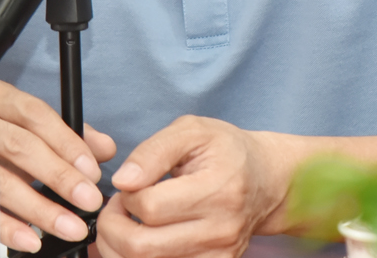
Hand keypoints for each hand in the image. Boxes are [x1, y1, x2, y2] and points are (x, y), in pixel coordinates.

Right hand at [0, 79, 116, 251]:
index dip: (66, 142)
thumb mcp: (26, 120)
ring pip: (1, 182)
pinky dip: (7, 227)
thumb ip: (68, 132)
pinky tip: (31, 238)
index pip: (36, 115)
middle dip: (58, 176)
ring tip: (70, 226)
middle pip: (19, 148)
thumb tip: (105, 149)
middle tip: (88, 200)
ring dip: (39, 209)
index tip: (92, 169)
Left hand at [95, 116, 292, 257]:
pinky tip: (139, 241)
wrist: (264, 180)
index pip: (151, 207)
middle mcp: (221, 229)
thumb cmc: (225, 151)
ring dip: (121, 249)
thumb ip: (153, 151)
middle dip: (112, 229)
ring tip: (123, 225)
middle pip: (143, 247)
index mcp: (218, 189)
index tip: (126, 186)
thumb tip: (122, 180)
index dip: (126, 197)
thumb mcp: (192, 131)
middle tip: (113, 211)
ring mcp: (220, 255)